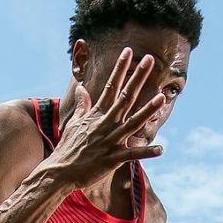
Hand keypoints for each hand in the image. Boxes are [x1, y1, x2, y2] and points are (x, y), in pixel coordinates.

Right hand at [44, 48, 166, 187]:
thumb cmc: (68, 147)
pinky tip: (160, 149)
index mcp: (98, 114)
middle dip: (138, 78)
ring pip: (133, 122)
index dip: (120, 68)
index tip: (128, 51)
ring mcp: (110, 140)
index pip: (110, 86)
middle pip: (125, 97)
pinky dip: (146, 152)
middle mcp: (106, 123)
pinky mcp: (112, 158)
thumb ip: (82, 105)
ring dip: (148, 110)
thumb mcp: (74, 122)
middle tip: (150, 60)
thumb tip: (81, 88)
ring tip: (162, 97)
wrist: (60, 170)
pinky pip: (132, 154)